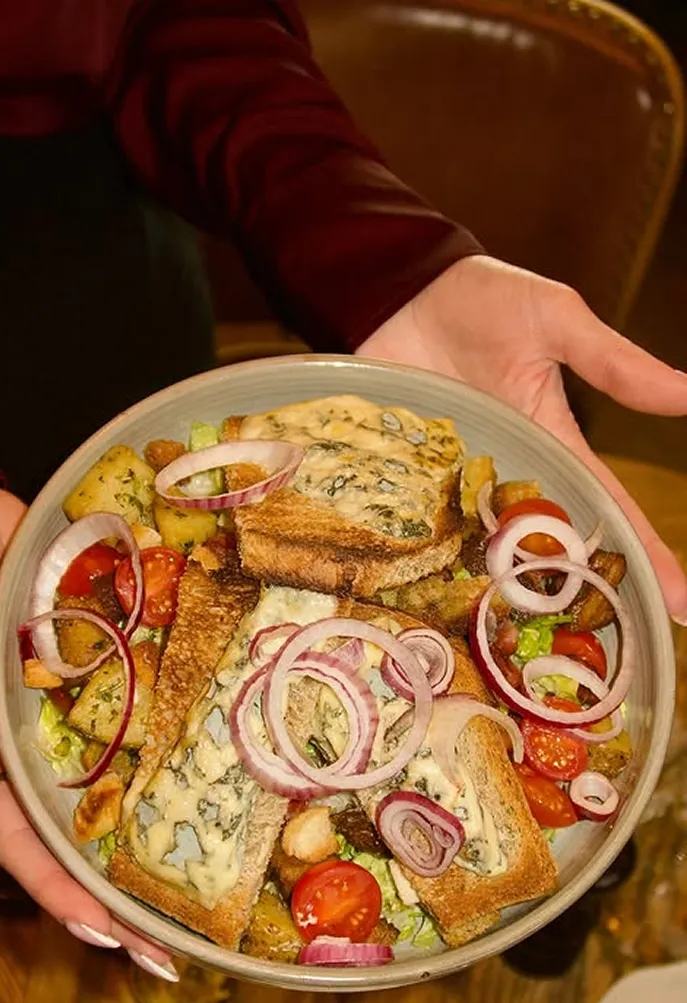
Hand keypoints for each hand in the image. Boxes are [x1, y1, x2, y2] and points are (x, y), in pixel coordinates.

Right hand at [0, 475, 175, 975]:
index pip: (30, 847)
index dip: (66, 897)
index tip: (113, 942)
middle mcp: (42, 744)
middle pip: (85, 833)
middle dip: (124, 892)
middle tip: (179, 946)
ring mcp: (79, 709)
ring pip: (121, 783)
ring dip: (157, 831)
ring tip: (211, 881)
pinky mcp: (109, 665)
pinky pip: (143, 712)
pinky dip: (173, 741)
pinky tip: (219, 767)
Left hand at [357, 255, 686, 624]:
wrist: (401, 288)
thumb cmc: (485, 299)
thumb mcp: (557, 320)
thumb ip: (611, 363)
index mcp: (551, 436)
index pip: (607, 504)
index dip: (644, 554)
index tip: (678, 606)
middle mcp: (506, 469)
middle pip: (546, 545)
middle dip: (573, 597)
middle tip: (592, 656)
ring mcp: (453, 477)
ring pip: (481, 548)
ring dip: (496, 593)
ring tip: (515, 656)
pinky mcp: (403, 475)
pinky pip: (414, 526)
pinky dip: (420, 561)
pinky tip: (428, 607)